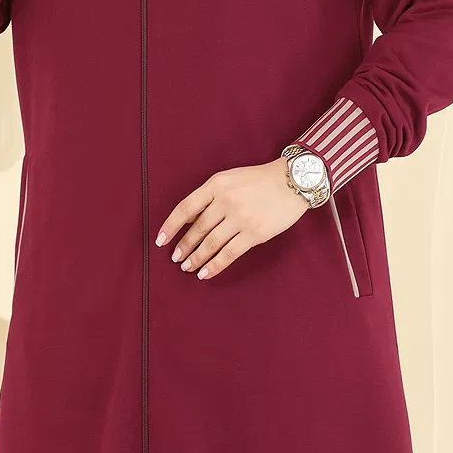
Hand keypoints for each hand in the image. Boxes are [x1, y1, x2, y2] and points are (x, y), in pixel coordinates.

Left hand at [155, 158, 309, 281]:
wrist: (291, 181)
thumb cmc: (259, 180)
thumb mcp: (229, 179)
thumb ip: (210, 196)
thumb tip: (190, 221)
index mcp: (216, 184)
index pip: (185, 207)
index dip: (170, 226)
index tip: (160, 240)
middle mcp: (225, 200)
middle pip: (197, 229)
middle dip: (184, 246)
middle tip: (176, 258)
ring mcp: (240, 218)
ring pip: (210, 243)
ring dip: (196, 258)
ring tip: (187, 267)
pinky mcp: (255, 233)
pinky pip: (229, 253)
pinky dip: (214, 265)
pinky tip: (205, 273)